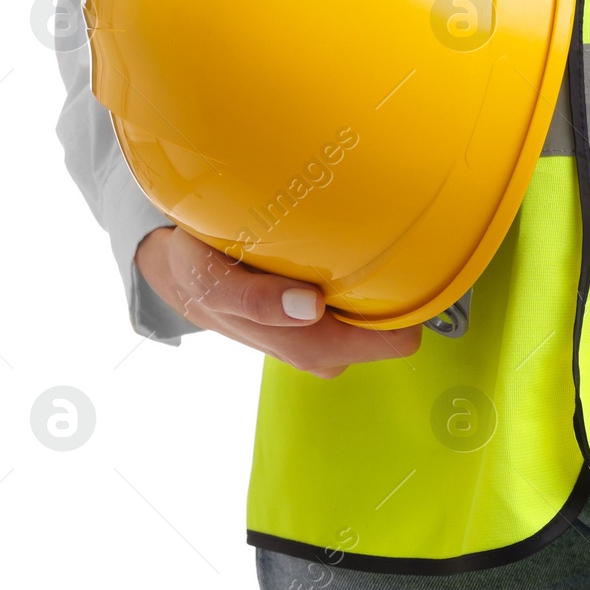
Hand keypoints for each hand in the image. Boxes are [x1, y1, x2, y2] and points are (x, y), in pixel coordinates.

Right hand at [134, 226, 419, 377]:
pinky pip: (361, 296)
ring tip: (350, 239)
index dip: (407, 305)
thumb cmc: (201, 274)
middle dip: (389, 284)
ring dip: (372, 275)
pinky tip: (335, 247)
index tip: (403, 263)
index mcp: (313, 348)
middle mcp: (327, 349)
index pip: (395, 339)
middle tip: (370, 239)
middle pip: (394, 322)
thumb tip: (309, 306)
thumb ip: (254, 300)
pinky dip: (356, 271)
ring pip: (379, 309)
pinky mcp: (325, 318)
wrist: (182, 274)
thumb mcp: (212, 281)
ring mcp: (328, 335)